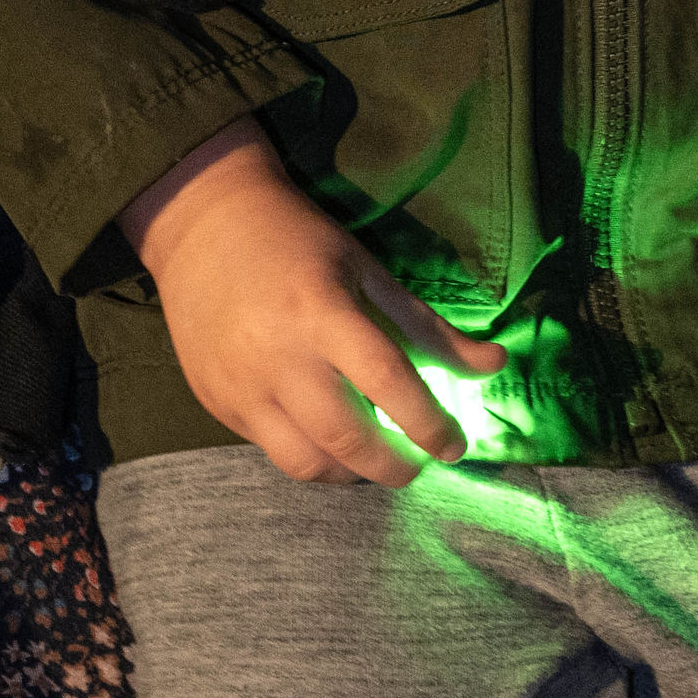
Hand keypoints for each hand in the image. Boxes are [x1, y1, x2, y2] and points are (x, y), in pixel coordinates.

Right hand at [118, 118, 506, 484]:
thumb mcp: (367, 270)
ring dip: (351, 473)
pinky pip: (272, 451)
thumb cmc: (298, 241)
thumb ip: (428, 327)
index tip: (456, 446)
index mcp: (322, 311)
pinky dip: (310, 455)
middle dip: (395, 467)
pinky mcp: (215, 404)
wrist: (202, 224)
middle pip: (347, 441)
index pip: (387, 383)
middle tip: (418, 463)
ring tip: (371, 455)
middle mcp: (278, 356)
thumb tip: (495, 364)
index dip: (430, 424)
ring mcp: (241, 386)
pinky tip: (325, 435)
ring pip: (306, 464)